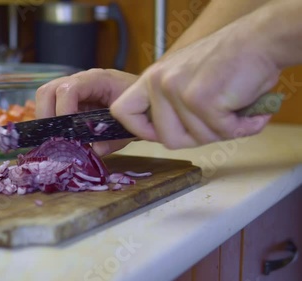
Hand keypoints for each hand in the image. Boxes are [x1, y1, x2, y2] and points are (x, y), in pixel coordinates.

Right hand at [35, 68, 137, 155]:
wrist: (148, 99)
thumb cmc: (142, 106)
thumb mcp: (131, 125)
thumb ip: (114, 138)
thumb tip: (94, 150)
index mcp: (98, 80)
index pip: (68, 89)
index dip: (63, 111)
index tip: (67, 134)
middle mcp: (81, 81)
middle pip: (48, 90)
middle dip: (46, 115)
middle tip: (54, 139)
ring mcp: (74, 89)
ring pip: (45, 96)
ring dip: (45, 119)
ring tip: (54, 139)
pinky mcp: (71, 100)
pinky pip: (51, 105)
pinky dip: (50, 121)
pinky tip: (59, 137)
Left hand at [110, 20, 280, 148]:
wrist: (260, 40)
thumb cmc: (228, 62)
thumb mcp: (185, 78)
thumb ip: (169, 105)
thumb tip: (162, 136)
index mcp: (152, 79)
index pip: (121, 112)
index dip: (139, 130)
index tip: (159, 133)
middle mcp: (160, 83)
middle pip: (166, 139)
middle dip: (196, 137)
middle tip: (216, 120)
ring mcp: (178, 91)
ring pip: (195, 139)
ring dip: (221, 131)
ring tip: (233, 107)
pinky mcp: (201, 99)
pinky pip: (221, 132)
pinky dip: (241, 127)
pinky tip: (248, 110)